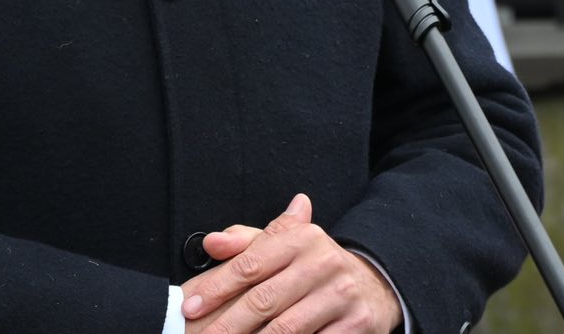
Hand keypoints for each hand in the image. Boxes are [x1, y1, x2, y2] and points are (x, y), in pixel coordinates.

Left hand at [182, 193, 399, 333]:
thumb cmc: (314, 267)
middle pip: (263, 301)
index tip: (189, 307)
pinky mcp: (355, 324)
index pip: (250, 264)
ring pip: (284, 329)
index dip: (216, 287)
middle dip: (226, 325)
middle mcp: (324, 262)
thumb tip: (212, 242)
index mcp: (303, 238)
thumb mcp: (284, 246)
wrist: (374, 285)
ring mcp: (341, 295)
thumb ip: (245, 243)